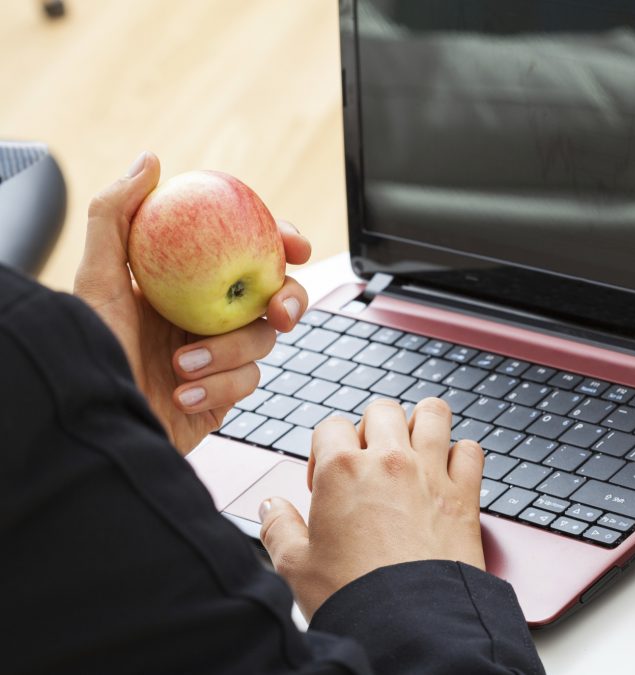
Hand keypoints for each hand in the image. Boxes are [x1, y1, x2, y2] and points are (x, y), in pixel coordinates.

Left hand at [74, 151, 311, 453]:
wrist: (90, 424)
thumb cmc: (86, 352)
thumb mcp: (95, 278)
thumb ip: (116, 215)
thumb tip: (150, 162)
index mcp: (184, 282)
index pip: (244, 250)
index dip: (278, 242)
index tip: (295, 244)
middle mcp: (205, 315)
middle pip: (273, 295)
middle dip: (288, 299)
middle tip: (278, 309)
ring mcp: (217, 354)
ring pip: (263, 341)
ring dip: (228, 352)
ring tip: (181, 363)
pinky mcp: (223, 394)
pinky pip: (247, 382)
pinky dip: (218, 386)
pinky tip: (183, 392)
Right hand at [259, 398, 485, 618]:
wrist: (410, 625)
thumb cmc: (353, 597)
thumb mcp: (296, 566)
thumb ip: (278, 529)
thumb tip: (270, 508)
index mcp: (342, 471)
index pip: (331, 426)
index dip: (325, 449)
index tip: (326, 480)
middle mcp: (389, 462)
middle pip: (382, 410)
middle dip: (372, 428)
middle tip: (368, 461)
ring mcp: (431, 474)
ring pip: (433, 413)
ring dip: (422, 424)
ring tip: (412, 447)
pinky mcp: (464, 495)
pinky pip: (471, 451)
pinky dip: (462, 455)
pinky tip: (448, 473)